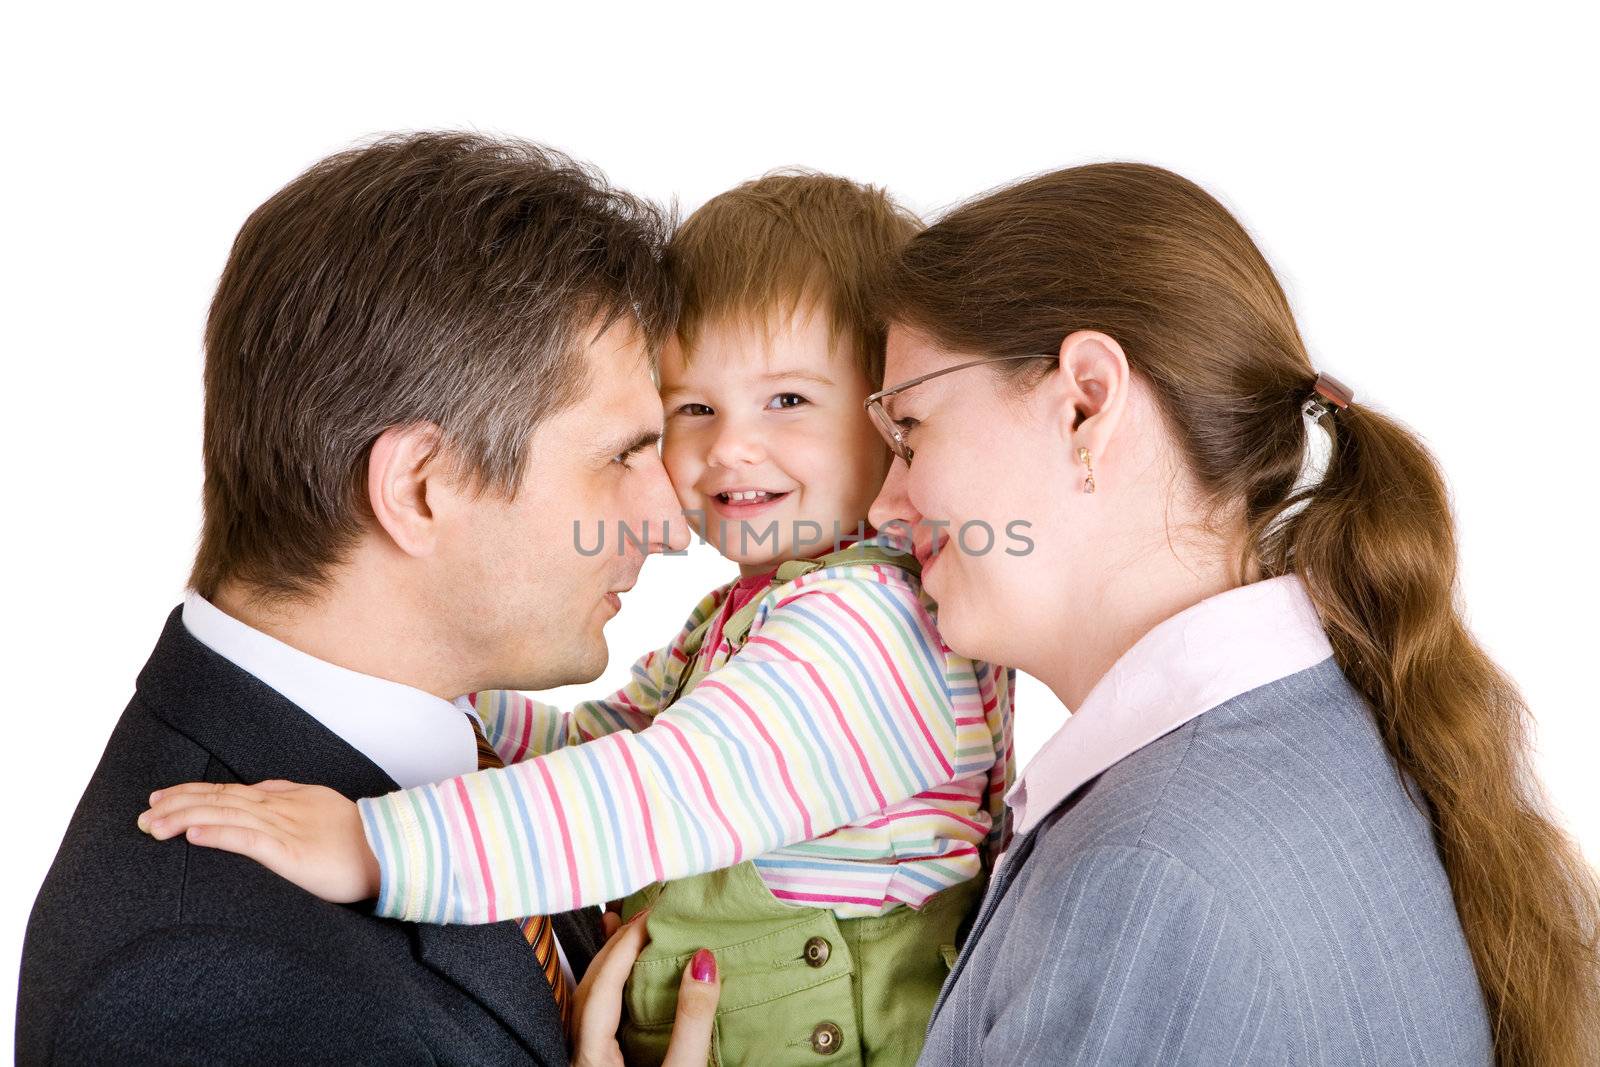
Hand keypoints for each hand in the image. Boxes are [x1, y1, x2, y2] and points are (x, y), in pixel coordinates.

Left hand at [137, 780, 380, 903]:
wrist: (389, 850)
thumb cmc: (356, 835)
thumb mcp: (319, 805)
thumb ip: (288, 797)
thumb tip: (258, 790)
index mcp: (283, 799)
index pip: (227, 791)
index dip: (191, 793)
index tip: (160, 798)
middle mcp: (278, 808)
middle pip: (218, 799)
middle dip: (176, 804)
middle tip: (143, 814)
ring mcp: (283, 828)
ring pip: (225, 816)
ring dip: (185, 818)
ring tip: (153, 825)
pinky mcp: (289, 853)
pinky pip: (247, 841)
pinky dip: (218, 835)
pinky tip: (192, 837)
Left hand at [572, 913, 720, 1066]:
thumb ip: (691, 1021)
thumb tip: (703, 962)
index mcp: (592, 1056)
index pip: (603, 984)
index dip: (626, 944)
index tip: (652, 915)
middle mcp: (582, 1055)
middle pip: (591, 987)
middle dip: (617, 946)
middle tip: (647, 918)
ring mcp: (590, 1061)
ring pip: (592, 1000)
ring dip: (613, 964)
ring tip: (633, 935)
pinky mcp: (604, 1064)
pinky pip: (601, 1016)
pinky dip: (615, 987)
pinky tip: (630, 976)